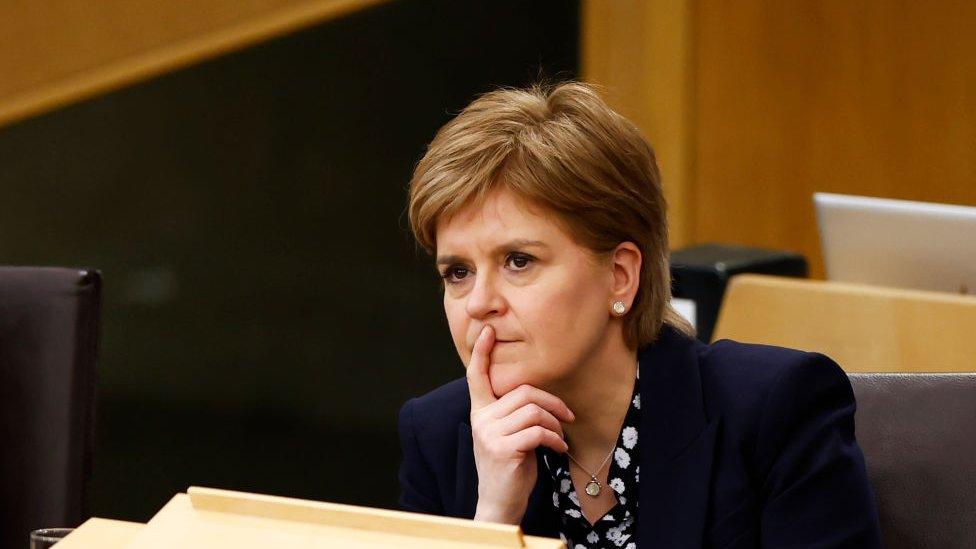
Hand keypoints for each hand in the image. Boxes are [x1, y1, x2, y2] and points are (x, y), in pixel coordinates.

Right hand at [467, 325, 574, 523]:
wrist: (500, 502)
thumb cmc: (510, 465)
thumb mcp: (506, 434)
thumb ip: (512, 413)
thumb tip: (538, 397)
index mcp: (480, 411)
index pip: (476, 377)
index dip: (482, 353)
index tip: (487, 331)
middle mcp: (481, 419)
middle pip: (524, 392)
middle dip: (552, 403)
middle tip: (567, 416)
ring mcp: (490, 434)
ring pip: (533, 411)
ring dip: (555, 423)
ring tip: (559, 436)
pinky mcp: (503, 449)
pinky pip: (538, 431)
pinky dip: (555, 438)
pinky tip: (558, 448)